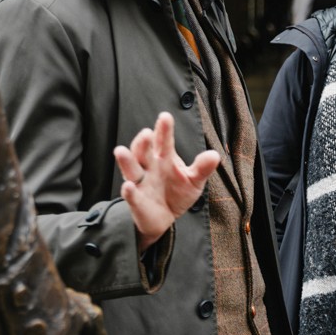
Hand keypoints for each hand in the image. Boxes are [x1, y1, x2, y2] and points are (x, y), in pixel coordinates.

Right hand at [113, 112, 219, 246]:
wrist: (165, 217)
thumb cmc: (178, 192)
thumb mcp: (194, 180)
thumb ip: (202, 168)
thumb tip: (215, 155)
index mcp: (164, 157)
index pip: (163, 141)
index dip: (164, 129)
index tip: (165, 117)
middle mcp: (149, 166)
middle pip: (143, 151)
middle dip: (143, 143)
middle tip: (146, 133)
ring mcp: (141, 182)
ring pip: (131, 169)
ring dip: (126, 160)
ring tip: (120, 151)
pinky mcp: (136, 200)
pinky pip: (131, 195)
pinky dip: (129, 191)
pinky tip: (128, 186)